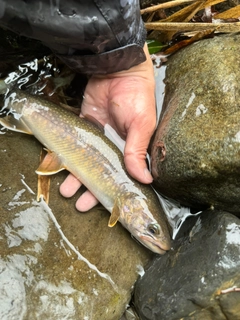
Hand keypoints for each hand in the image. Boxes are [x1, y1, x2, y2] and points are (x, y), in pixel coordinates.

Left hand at [59, 43, 155, 210]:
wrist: (117, 70)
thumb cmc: (136, 98)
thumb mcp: (141, 125)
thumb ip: (137, 151)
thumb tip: (145, 180)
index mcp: (129, 150)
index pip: (120, 176)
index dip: (112, 191)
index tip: (103, 206)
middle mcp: (112, 147)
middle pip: (99, 173)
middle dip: (89, 190)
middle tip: (79, 205)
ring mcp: (96, 137)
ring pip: (84, 163)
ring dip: (75, 177)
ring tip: (66, 191)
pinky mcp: (83, 126)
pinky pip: (73, 144)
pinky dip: (65, 156)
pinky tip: (58, 167)